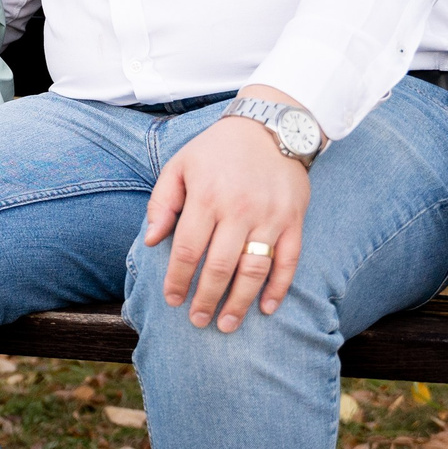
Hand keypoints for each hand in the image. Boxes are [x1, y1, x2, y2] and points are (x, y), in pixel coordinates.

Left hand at [143, 88, 312, 333]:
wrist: (271, 125)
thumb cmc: (218, 149)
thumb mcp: (180, 165)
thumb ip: (162, 203)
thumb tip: (153, 241)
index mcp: (207, 197)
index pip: (188, 250)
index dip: (177, 279)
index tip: (171, 299)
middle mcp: (239, 210)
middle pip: (219, 267)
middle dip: (205, 300)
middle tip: (197, 321)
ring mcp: (270, 217)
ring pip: (253, 270)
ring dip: (239, 303)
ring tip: (226, 324)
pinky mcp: (294, 220)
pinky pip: (289, 261)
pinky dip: (279, 288)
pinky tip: (267, 308)